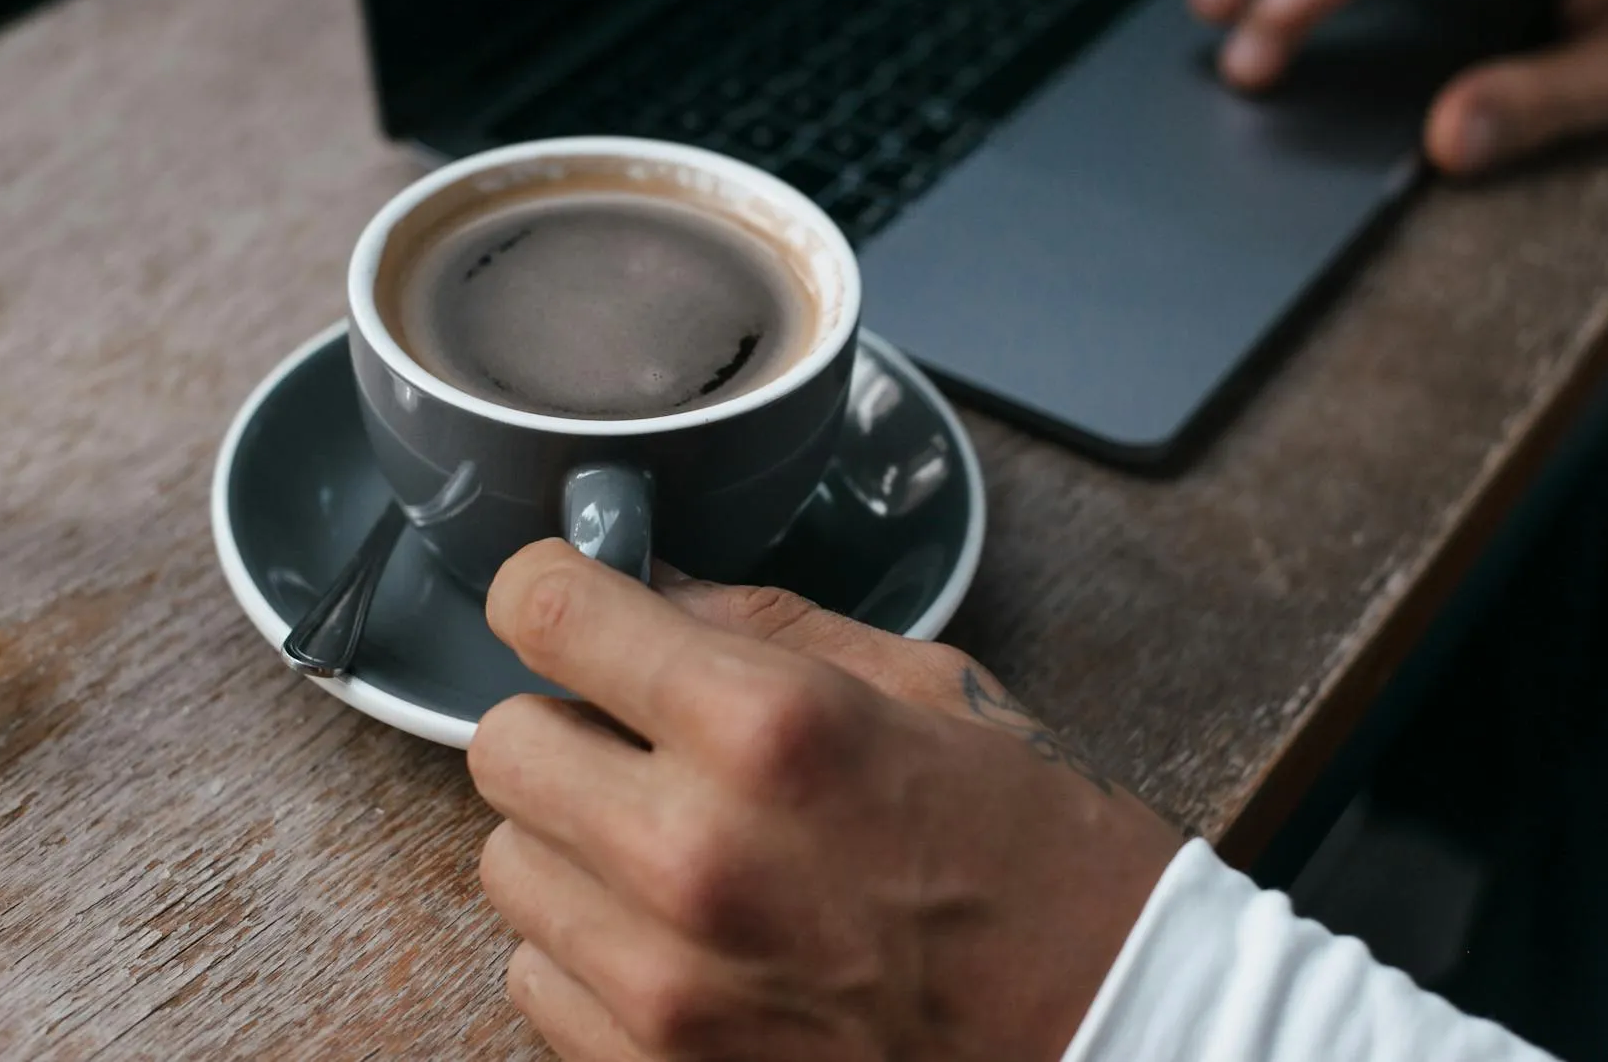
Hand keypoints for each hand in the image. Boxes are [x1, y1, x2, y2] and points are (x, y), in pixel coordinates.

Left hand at [468, 541, 1181, 1061]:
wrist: (1106, 1040)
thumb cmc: (1042, 861)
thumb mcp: (932, 690)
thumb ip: (763, 627)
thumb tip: (642, 590)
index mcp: (772, 729)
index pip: (547, 615)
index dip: (549, 590)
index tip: (566, 601)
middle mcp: (696, 855)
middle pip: (501, 743)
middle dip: (564, 722)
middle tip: (641, 738)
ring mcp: (667, 986)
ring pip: (506, 865)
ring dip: (573, 841)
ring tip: (676, 849)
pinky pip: (537, 978)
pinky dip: (589, 949)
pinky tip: (682, 938)